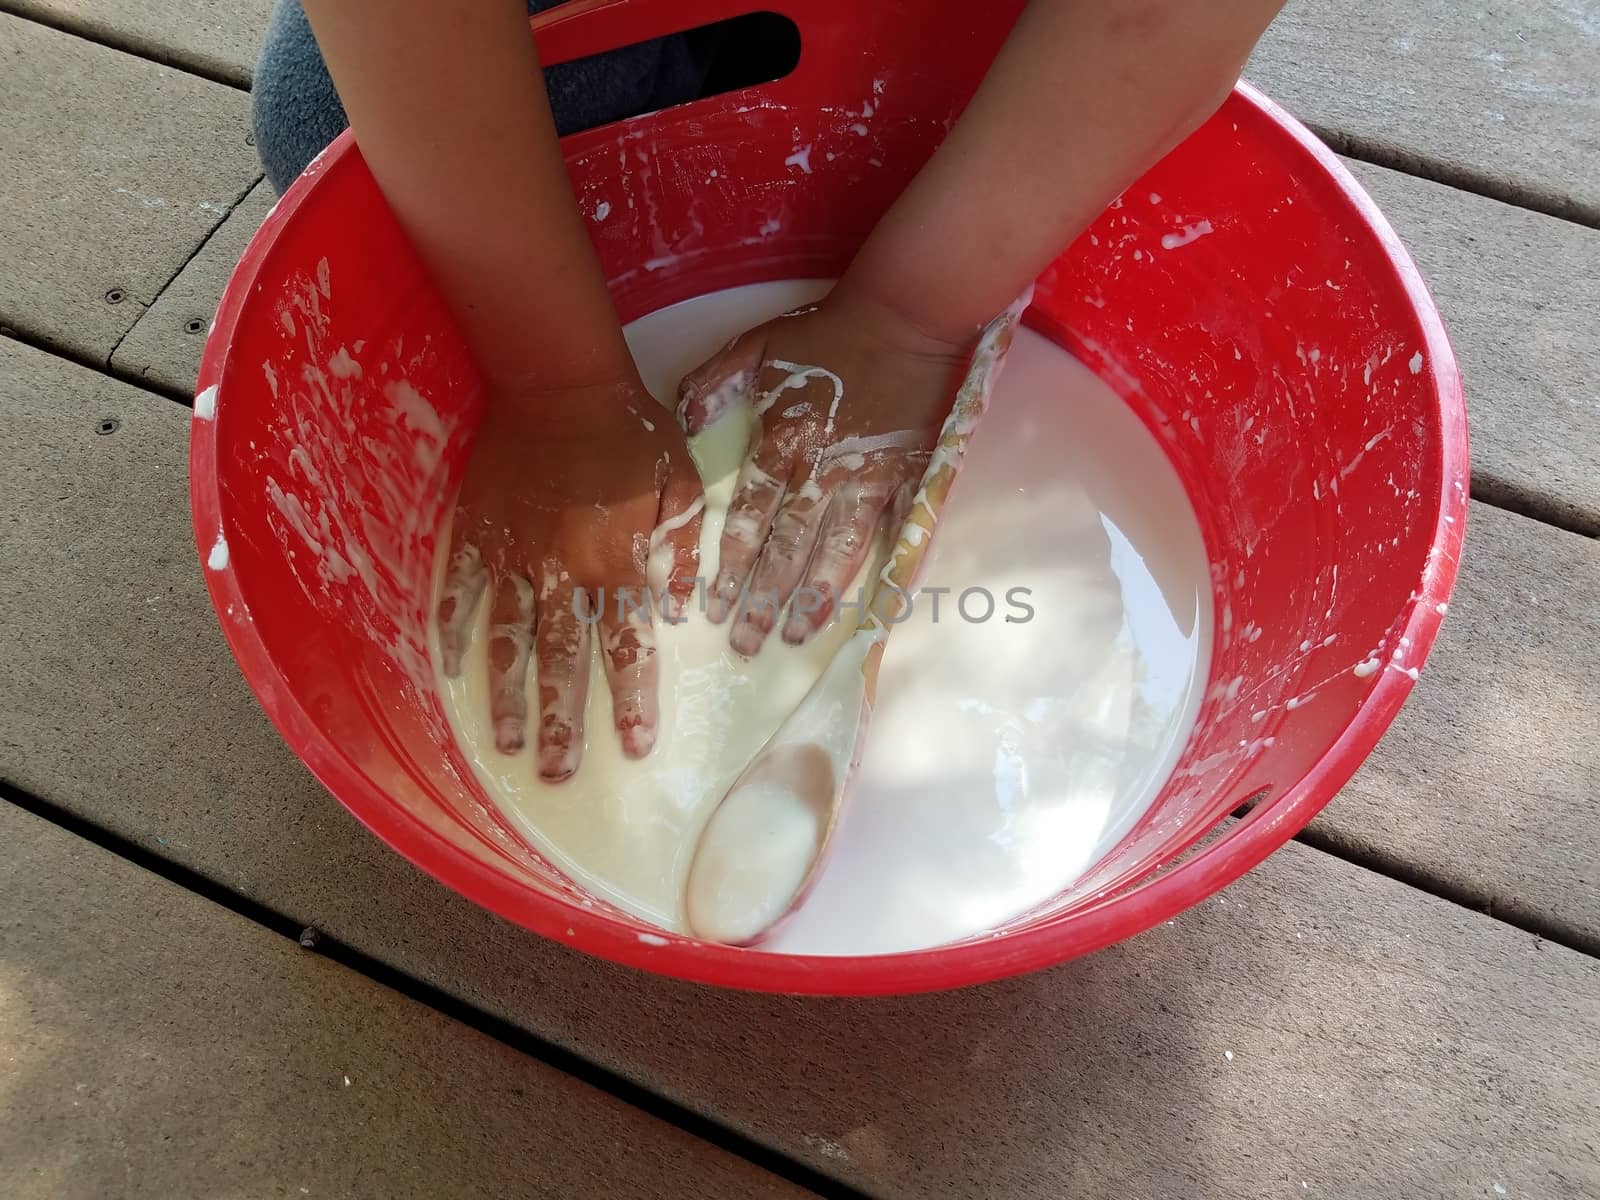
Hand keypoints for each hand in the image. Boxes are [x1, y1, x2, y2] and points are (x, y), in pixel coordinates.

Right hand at [437, 375, 702, 778]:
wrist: (559, 379)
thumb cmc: (631, 429)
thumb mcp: (683, 482)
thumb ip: (686, 549)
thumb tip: (684, 608)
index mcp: (617, 560)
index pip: (626, 644)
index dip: (630, 698)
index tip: (633, 746)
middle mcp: (562, 570)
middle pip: (561, 659)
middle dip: (559, 721)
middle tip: (556, 774)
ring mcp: (513, 554)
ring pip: (507, 638)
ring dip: (505, 695)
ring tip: (502, 744)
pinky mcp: (476, 532)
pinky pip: (459, 589)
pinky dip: (451, 628)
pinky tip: (448, 669)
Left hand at [676, 289, 973, 655]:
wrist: (905, 315)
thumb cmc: (829, 332)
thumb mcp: (758, 343)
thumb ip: (714, 381)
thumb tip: (684, 422)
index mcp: (784, 439)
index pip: (752, 515)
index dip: (732, 564)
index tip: (714, 606)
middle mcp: (823, 468)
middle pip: (789, 546)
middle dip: (765, 599)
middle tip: (746, 644)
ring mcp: (869, 477)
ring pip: (837, 549)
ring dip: (815, 596)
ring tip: (797, 635)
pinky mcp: (909, 476)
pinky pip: (895, 532)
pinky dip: (883, 569)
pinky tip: (871, 605)